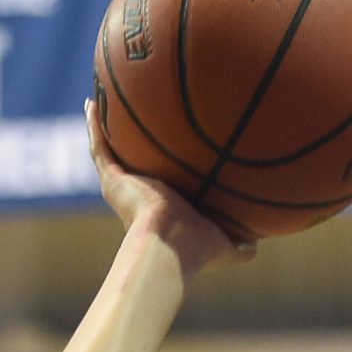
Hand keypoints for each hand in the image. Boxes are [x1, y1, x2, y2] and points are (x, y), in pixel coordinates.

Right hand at [84, 101, 253, 272]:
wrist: (172, 246)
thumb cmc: (199, 249)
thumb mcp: (228, 245)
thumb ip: (242, 244)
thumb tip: (259, 243)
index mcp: (160, 209)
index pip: (158, 183)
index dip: (159, 167)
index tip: (165, 149)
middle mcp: (137, 196)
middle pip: (130, 163)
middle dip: (129, 144)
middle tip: (128, 120)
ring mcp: (122, 186)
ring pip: (109, 151)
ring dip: (104, 128)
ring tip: (99, 102)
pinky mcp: (112, 179)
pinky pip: (100, 146)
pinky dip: (94, 126)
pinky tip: (92, 103)